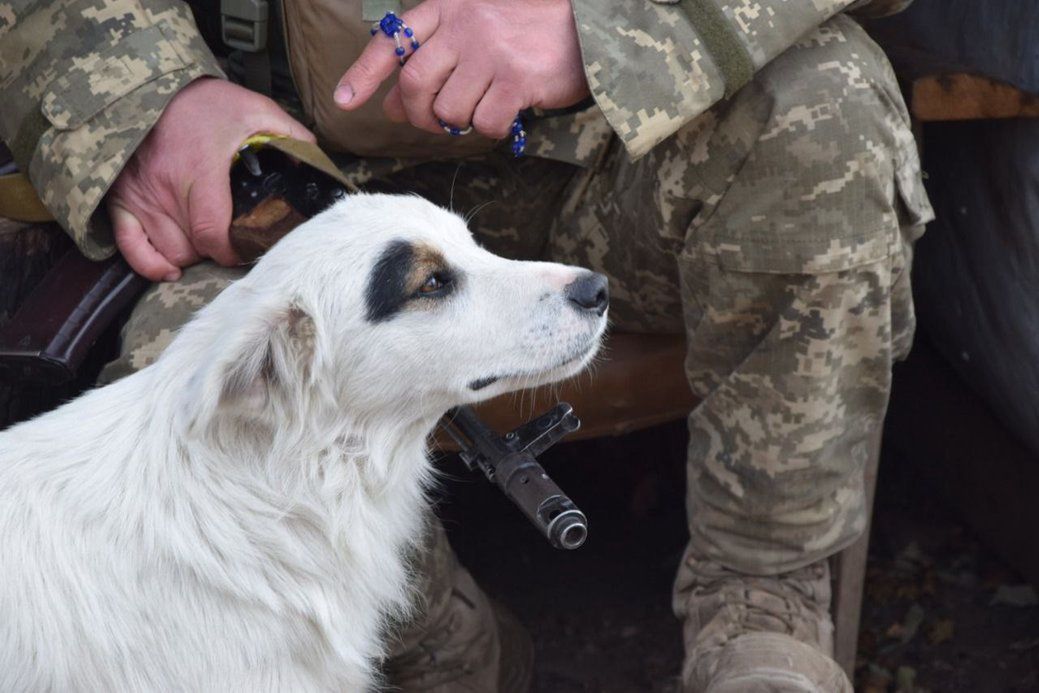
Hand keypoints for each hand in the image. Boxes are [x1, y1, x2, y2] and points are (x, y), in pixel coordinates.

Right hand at [107, 78, 314, 281]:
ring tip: (208, 242)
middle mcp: (165, 189)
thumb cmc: (207, 101)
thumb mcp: (256, 110)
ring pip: (169, 251)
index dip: (233, 252)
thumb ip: (290, 135)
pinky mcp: (121, 197)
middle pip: (195, 248)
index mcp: (200, 171)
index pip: (213, 235)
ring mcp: (140, 195)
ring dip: (192, 254)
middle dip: (218, 250)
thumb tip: (318, 162)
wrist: (155, 85)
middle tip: (232, 239)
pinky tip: (169, 269)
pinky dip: (149, 264)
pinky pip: (129, 246)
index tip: (247, 248)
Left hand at [333, 0, 588, 138]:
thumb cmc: (525, 31)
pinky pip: (485, 123)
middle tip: (434, 122)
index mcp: (447, 8)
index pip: (393, 42)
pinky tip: (505, 114)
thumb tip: (390, 104)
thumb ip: (432, 61)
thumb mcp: (473, 30)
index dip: (363, 74)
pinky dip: (490, 129)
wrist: (587, 26)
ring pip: (448, 110)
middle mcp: (464, 26)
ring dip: (458, 124)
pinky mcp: (516, 80)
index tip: (343, 103)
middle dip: (417, 115)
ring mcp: (490, 53)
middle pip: (413, 84)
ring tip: (479, 111)